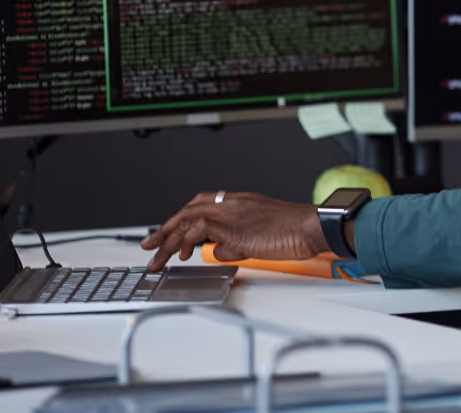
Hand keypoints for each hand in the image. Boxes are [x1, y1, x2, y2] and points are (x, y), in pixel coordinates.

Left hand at [141, 191, 326, 272]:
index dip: (181, 218)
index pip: (201, 205)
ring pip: (188, 219)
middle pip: (188, 209)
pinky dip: (185, 241)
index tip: (168, 234)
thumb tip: (218, 251)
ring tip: (156, 258)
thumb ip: (234, 242)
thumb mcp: (258, 238)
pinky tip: (181, 255)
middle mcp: (232, 202)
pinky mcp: (233, 225)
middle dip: (166, 228)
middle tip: (150, 245)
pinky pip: (199, 229)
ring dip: (168, 239)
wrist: (310, 227)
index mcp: (239, 201)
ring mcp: (231, 212)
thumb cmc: (293, 231)